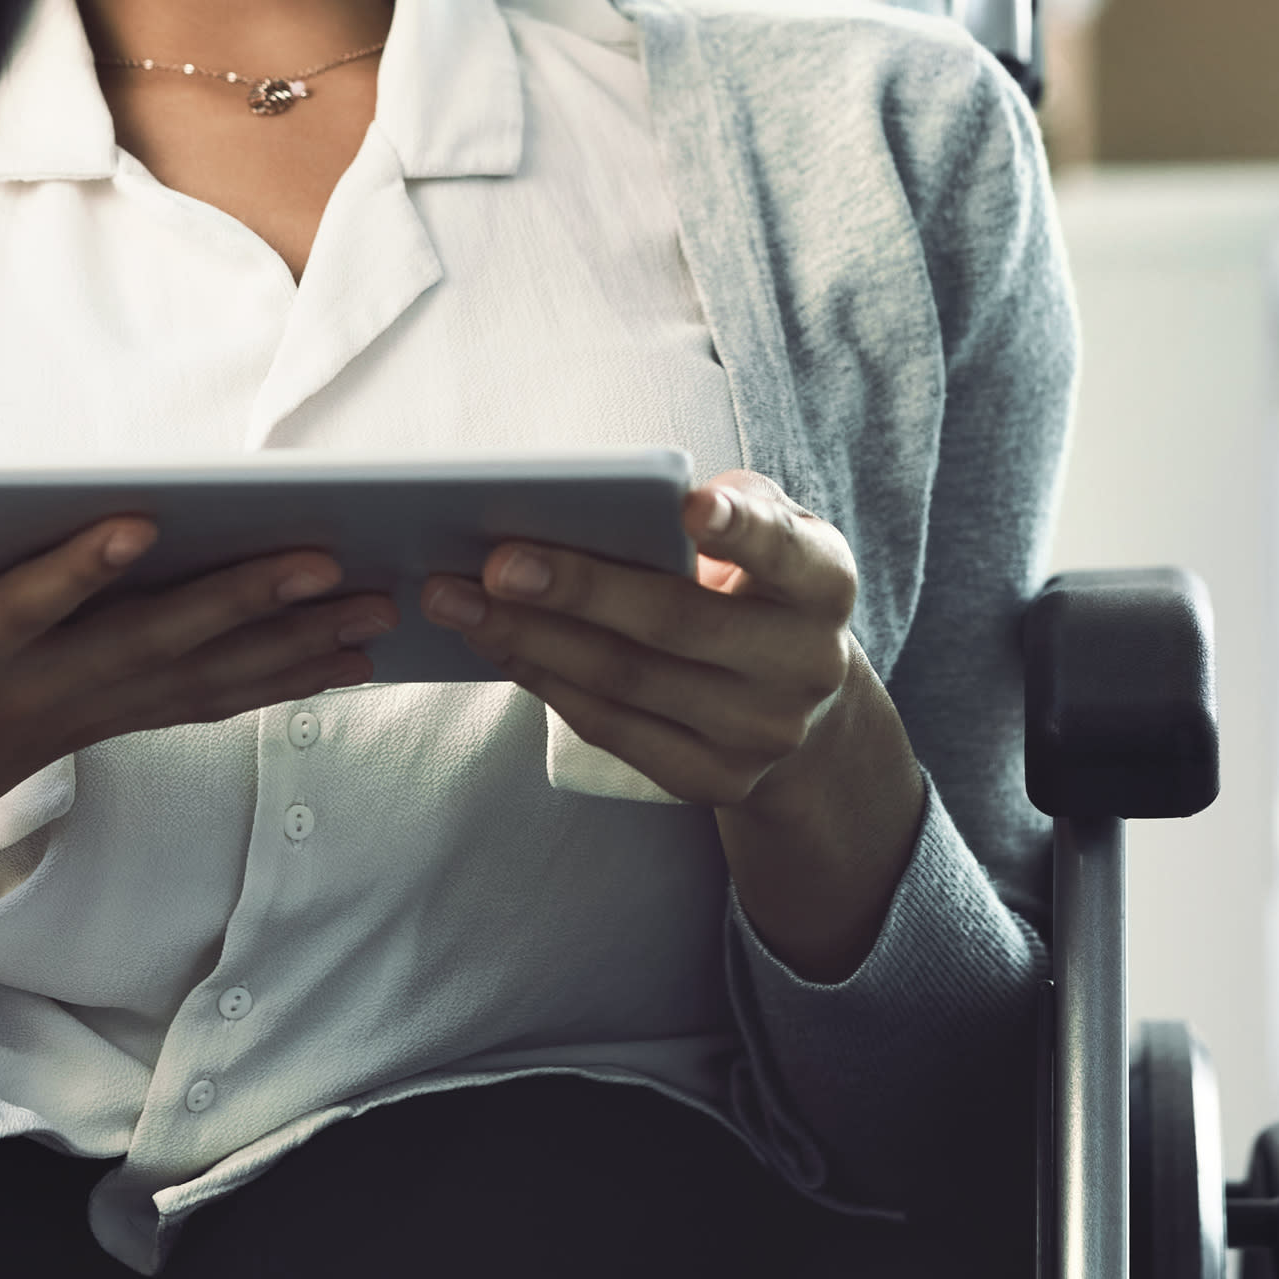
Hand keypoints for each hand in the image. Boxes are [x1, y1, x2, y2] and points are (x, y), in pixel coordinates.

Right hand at [0, 521, 388, 1088]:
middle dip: (240, 605)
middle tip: (331, 565)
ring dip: (285, 647)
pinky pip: (192, 704)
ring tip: (372, 613)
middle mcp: (21, 700)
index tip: (136, 520)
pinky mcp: (81, 729)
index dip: (74, 572)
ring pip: (189, 680)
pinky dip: (267, 681)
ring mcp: (61, 720)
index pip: (16, 614)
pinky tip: (336, 660)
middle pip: (143, 648)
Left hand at [422, 471, 925, 979]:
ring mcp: (761, 733)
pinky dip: (543, 680)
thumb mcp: (768, 533)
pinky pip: (610, 727)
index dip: (742, 531)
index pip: (787, 553)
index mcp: (823, 583)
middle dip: (579, 590)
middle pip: (678, 624)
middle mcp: (806, 665)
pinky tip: (493, 643)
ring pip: (627, 681)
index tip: (690, 505)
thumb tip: (632, 500)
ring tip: (455, 599)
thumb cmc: (757, 584)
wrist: (797, 702)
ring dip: (530, 638)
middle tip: (495, 562)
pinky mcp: (713, 778)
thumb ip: (725, 504)